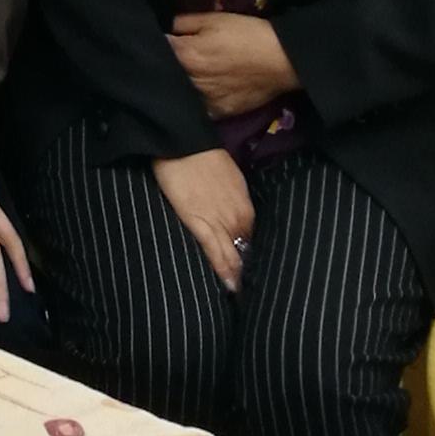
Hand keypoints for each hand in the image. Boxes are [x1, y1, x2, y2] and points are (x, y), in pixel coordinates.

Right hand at [152, 146, 255, 292]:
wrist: (183, 142)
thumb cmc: (204, 156)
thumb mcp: (229, 178)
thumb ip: (234, 199)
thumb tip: (233, 213)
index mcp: (246, 206)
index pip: (251, 237)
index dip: (250, 254)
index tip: (249, 268)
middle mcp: (238, 217)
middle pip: (245, 249)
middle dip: (246, 269)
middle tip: (249, 290)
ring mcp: (220, 222)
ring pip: (233, 255)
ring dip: (237, 275)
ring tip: (239, 293)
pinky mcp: (200, 223)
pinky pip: (216, 252)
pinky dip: (223, 270)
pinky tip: (230, 285)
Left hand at [169, 11, 295, 118]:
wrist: (281, 60)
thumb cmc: (246, 34)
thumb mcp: (212, 19)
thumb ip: (182, 23)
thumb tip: (163, 28)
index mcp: (187, 56)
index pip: (158, 50)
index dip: (157, 43)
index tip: (159, 41)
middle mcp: (192, 82)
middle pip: (167, 75)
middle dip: (165, 66)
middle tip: (171, 58)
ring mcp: (205, 101)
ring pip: (181, 95)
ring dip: (178, 86)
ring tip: (185, 76)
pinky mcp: (220, 113)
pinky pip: (199, 110)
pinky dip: (196, 102)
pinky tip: (199, 93)